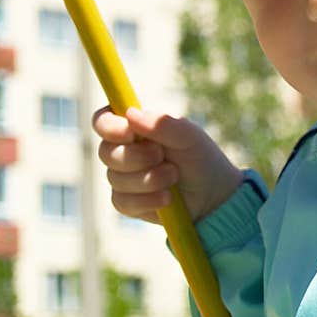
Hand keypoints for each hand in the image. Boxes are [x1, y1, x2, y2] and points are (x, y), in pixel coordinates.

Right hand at [92, 106, 243, 224]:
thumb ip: (162, 124)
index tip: (129, 133)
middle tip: (161, 156)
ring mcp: (123, 177)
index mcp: (134, 127)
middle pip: (105, 152)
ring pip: (115, 179)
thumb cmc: (199, 156)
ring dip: (148, 179)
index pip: (103, 121)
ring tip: (173, 176)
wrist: (212, 193)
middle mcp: (124, 150)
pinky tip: (167, 198)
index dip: (109, 127)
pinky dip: (147, 200)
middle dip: (136, 157)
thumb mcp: (188, 136)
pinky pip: (123, 202)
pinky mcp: (128, 202)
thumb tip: (131, 114)